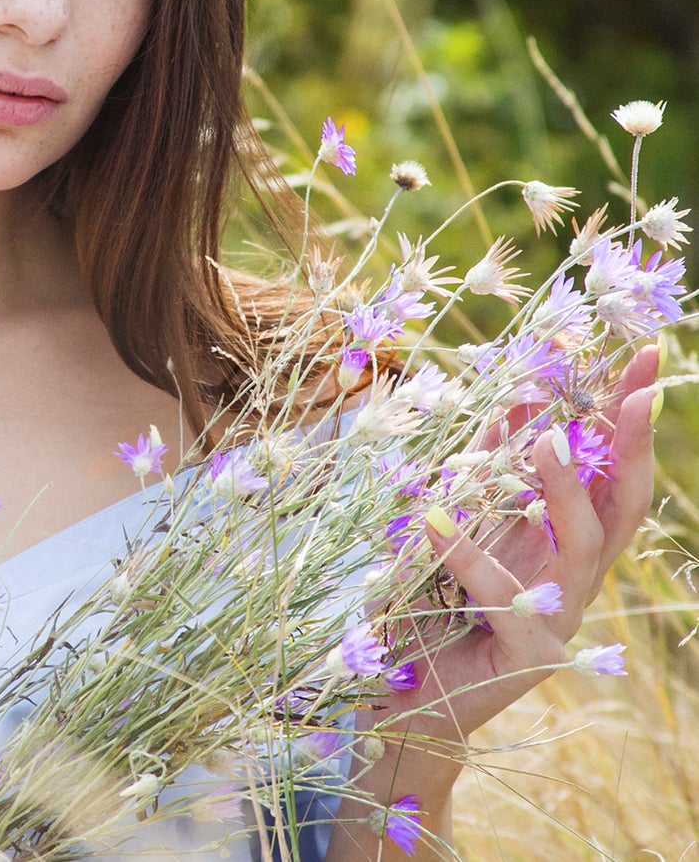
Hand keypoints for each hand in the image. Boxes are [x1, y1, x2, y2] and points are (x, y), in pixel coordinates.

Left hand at [402, 343, 657, 738]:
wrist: (404, 695)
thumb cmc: (433, 602)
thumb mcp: (462, 518)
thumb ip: (490, 466)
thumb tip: (517, 398)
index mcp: (562, 540)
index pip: (610, 470)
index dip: (628, 415)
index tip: (645, 354)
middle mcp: (573, 578)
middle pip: (622, 504)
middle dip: (633, 443)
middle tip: (633, 387)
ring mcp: (558, 619)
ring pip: (584, 548)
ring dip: (565, 490)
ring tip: (545, 439)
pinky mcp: (523, 657)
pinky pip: (502, 599)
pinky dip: (465, 554)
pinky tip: (433, 517)